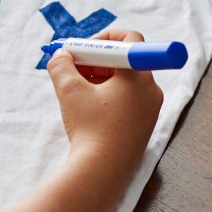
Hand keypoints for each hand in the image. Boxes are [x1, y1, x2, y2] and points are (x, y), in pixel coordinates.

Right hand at [46, 29, 163, 176]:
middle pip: (124, 61)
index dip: (103, 39)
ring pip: (124, 82)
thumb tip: (61, 56)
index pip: (130, 39)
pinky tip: (86, 109)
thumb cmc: (89, 128)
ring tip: (74, 91)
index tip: (82, 50)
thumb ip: (62, 65)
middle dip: (96, 61)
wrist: (102, 172)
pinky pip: (127, 101)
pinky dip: (107, 97)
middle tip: (72, 68)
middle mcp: (151, 90)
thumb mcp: (69, 90)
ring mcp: (150, 110)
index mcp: (139, 75)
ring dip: (99, 79)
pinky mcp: (143, 127)